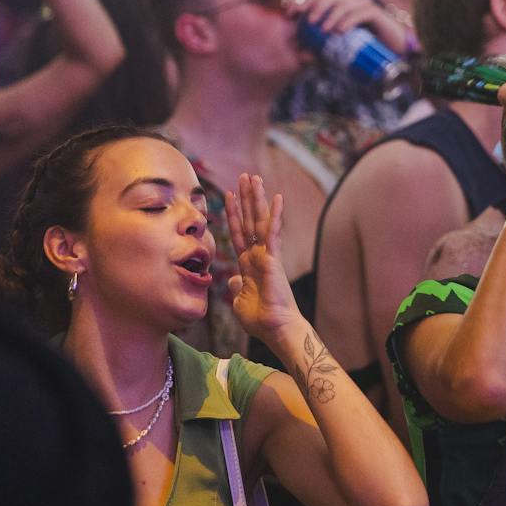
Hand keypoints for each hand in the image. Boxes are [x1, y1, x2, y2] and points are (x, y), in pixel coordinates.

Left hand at [225, 173, 303, 342]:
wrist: (275, 329)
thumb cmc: (260, 319)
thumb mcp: (239, 300)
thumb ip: (236, 286)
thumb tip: (231, 278)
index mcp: (248, 264)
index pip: (238, 234)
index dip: (233, 215)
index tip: (228, 196)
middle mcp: (258, 255)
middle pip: (249, 221)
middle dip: (246, 199)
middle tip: (244, 176)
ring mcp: (266, 255)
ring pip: (259, 221)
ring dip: (256, 199)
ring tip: (254, 178)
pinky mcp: (273, 258)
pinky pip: (272, 233)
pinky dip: (275, 215)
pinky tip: (277, 197)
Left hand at [296, 0, 410, 53]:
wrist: (394, 54)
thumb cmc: (366, 51)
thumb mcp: (340, 51)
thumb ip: (322, 52)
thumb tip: (302, 56)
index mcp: (341, 7)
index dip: (303, 3)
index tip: (290, 14)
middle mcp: (352, 2)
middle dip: (316, 6)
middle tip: (308, 22)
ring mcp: (365, 6)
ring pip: (344, 3)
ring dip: (331, 15)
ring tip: (324, 30)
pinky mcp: (377, 14)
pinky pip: (360, 13)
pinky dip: (348, 21)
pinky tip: (340, 31)